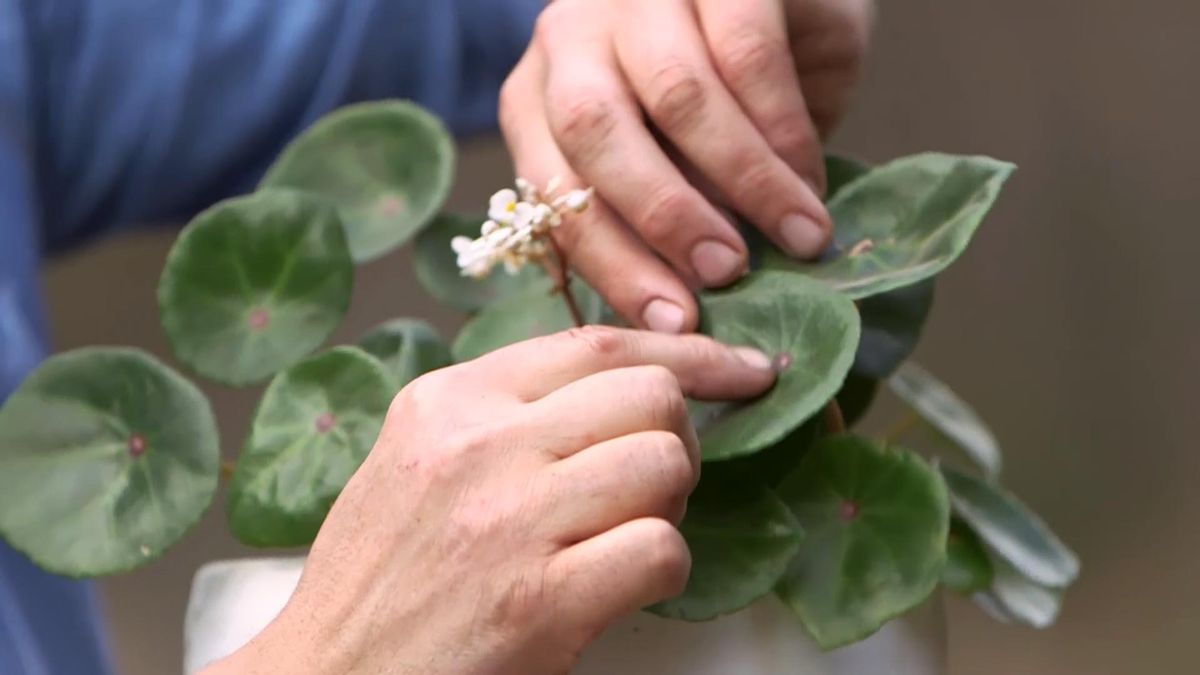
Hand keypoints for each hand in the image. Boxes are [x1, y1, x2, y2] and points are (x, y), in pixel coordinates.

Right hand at [205, 327, 775, 674]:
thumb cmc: (377, 576)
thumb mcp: (415, 458)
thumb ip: (501, 411)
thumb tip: (615, 387)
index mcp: (450, 400)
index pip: (596, 344)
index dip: (685, 350)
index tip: (737, 366)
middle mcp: (481, 445)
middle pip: (649, 394)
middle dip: (676, 436)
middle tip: (651, 481)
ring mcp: (513, 520)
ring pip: (665, 462)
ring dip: (668, 504)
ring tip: (625, 534)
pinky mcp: (543, 601)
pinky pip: (662, 550)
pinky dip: (663, 569)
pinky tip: (623, 585)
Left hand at [500, 0, 873, 332]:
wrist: (772, 2)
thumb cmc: (711, 103)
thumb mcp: (671, 162)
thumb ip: (662, 215)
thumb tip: (688, 307)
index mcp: (538, 98)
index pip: (553, 186)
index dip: (613, 261)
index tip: (675, 321)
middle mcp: (570, 37)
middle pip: (596, 133)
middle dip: (664, 217)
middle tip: (728, 274)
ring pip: (677, 95)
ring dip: (743, 179)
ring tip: (796, 239)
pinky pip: (747, 53)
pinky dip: (784, 129)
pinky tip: (810, 179)